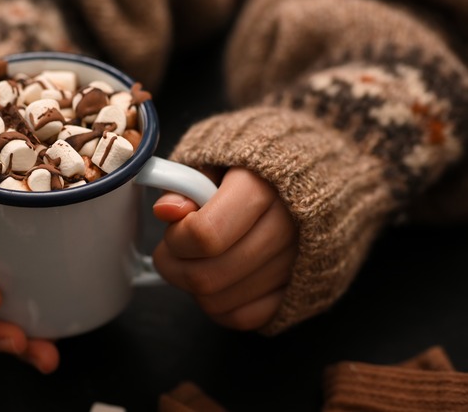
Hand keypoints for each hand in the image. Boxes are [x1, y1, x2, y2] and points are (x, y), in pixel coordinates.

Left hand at [152, 167, 296, 330]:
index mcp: (262, 186)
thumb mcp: (217, 161)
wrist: (314, 177)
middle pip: (207, 277)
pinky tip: (219, 281)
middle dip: (175, 268)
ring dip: (194, 288)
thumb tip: (166, 210)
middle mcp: (288, 227)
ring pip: (220, 302)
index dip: (176, 240)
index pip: (204, 234)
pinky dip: (220, 306)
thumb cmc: (255, 169)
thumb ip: (187, 184)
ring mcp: (299, 264)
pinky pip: (245, 318)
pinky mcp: (302, 290)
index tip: (174, 230)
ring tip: (199, 261)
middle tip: (174, 252)